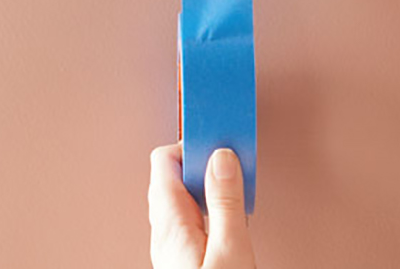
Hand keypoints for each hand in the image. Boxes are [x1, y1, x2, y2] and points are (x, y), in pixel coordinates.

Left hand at [148, 143, 255, 268]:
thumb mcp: (230, 248)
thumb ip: (226, 201)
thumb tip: (222, 159)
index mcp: (169, 224)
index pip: (166, 161)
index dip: (194, 145)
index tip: (222, 142)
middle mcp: (164, 233)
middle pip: (174, 176)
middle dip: (204, 163)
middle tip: (233, 161)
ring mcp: (170, 246)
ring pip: (182, 197)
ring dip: (207, 184)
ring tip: (235, 183)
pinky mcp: (182, 258)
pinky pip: (189, 218)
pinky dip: (208, 205)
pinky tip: (228, 213)